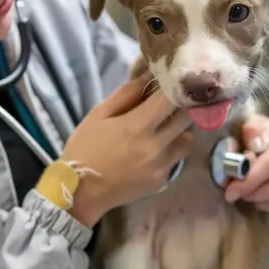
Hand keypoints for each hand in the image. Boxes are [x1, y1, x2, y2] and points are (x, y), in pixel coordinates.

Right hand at [61, 74, 192, 226]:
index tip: (173, 82)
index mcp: (137, 126)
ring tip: (163, 130)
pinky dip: (169, 152)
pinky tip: (151, 152)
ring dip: (180, 131)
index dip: (175, 88)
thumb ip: (127, 94)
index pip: (171, 99)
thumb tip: (150, 76)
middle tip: (172, 104)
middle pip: (187, 118)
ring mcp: (162, 166)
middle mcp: (156, 146)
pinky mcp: (162, 181)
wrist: (80, 192)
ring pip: (188, 140)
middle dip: (182, 107)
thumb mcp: (99, 114)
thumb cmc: (85, 148)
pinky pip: (176, 159)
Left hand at [224, 114, 268, 212]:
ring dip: (255, 198)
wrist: (248, 131)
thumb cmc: (242, 127)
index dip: (248, 179)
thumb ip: (249, 130)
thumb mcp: (243, 122)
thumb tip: (256, 144)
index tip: (229, 187)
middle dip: (249, 191)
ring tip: (239, 191)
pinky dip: (263, 204)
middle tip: (230, 193)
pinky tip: (251, 195)